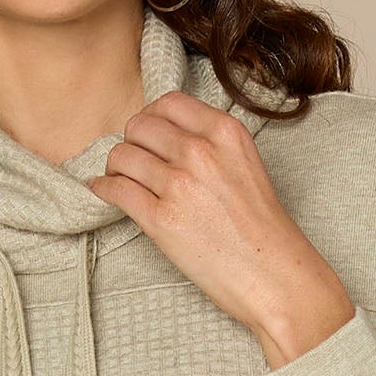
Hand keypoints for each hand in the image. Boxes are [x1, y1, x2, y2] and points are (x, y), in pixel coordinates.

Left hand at [86, 91, 356, 367]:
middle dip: (132, 141)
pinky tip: (103, 190)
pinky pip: (115, 189)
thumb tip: (168, 138)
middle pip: (139, 126)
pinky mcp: (160, 219)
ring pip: (122, 156)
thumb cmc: (262, 227)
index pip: (169, 103)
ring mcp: (178, 185)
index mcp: (225, 132)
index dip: (152, 117)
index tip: (150, 134)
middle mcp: (200, 152)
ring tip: (119, 177)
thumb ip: (212, 144)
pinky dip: (103, 188)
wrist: (272, 273)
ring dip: (115, 166)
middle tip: (134, 160)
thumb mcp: (246, 164)